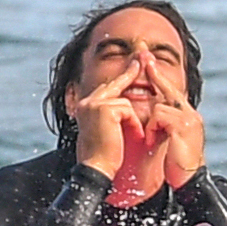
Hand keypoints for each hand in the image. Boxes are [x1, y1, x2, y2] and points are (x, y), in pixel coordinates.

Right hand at [69, 61, 146, 178]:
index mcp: (85, 106)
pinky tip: (132, 135)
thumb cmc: (105, 155)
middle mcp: (86, 102)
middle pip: (114, 84)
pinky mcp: (103, 108)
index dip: (122, 78)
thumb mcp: (108, 130)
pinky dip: (133, 123)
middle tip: (141, 57)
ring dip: (132, 120)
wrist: (97, 168)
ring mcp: (93, 103)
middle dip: (129, 72)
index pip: (106, 88)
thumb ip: (112, 114)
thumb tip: (125, 102)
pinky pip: (127, 109)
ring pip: (124, 101)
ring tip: (133, 134)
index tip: (134, 65)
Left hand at [138, 49, 205, 188]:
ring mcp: (188, 119)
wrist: (190, 180)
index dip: (158, 75)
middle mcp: (190, 114)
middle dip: (155, 73)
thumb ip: (164, 124)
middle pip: (168, 89)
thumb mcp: (170, 139)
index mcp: (188, 116)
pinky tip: (154, 140)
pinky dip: (153, 128)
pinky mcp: (182, 126)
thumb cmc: (177, 164)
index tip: (148, 60)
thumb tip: (152, 112)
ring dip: (151, 122)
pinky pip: (159, 116)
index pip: (171, 91)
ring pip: (159, 106)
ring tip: (152, 138)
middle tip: (144, 55)